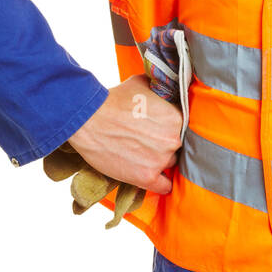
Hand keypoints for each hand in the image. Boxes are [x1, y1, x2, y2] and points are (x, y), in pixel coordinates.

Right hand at [66, 73, 183, 195]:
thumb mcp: (143, 84)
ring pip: (169, 164)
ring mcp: (160, 160)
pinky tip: (151, 176)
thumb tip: (167, 87)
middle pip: (177, 147)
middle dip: (163, 144)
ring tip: (142, 155)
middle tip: (147, 141)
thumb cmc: (113, 99)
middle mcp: (173, 140)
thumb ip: (161, 88)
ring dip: (159, 161)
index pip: (182, 129)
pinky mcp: (146, 177)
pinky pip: (164, 187)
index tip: (158, 130)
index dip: (169, 129)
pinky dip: (160, 183)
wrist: (89, 119)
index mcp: (176, 118)